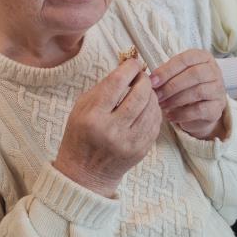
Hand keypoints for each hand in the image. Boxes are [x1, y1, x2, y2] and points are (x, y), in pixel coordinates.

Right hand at [54, 58, 161, 197]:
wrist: (85, 173)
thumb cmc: (81, 135)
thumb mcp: (82, 108)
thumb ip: (104, 87)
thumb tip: (127, 68)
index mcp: (93, 116)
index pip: (117, 83)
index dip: (129, 68)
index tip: (133, 63)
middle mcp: (112, 130)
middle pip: (140, 95)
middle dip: (144, 80)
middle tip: (142, 76)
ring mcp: (129, 142)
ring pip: (152, 108)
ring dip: (151, 95)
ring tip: (145, 91)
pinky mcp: (141, 150)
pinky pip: (155, 123)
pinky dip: (154, 111)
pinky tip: (147, 107)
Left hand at [150, 49, 226, 139]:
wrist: (202, 109)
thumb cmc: (186, 86)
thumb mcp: (177, 75)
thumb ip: (166, 74)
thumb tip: (149, 80)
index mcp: (203, 57)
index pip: (185, 59)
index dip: (167, 70)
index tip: (152, 81)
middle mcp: (214, 71)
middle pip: (194, 74)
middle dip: (171, 85)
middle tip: (156, 95)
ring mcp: (218, 90)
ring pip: (197, 92)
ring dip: (175, 99)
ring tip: (161, 105)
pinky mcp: (217, 108)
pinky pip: (199, 110)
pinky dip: (182, 114)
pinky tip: (170, 116)